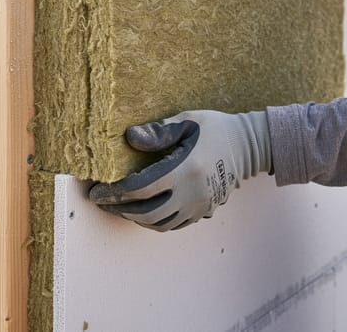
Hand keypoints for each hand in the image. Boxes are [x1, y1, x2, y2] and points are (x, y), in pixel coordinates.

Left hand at [88, 110, 272, 231]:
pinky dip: (155, 222)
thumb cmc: (215, 128)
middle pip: (146, 212)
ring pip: (160, 223)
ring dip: (135, 218)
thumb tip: (129, 138)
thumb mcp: (186, 121)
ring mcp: (200, 205)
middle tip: (102, 202)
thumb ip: (157, 133)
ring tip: (119, 207)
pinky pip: (174, 225)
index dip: (114, 193)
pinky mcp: (205, 211)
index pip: (140, 189)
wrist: (250, 145)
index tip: (97, 191)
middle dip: (119, 209)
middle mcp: (192, 193)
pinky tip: (143, 211)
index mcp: (184, 169)